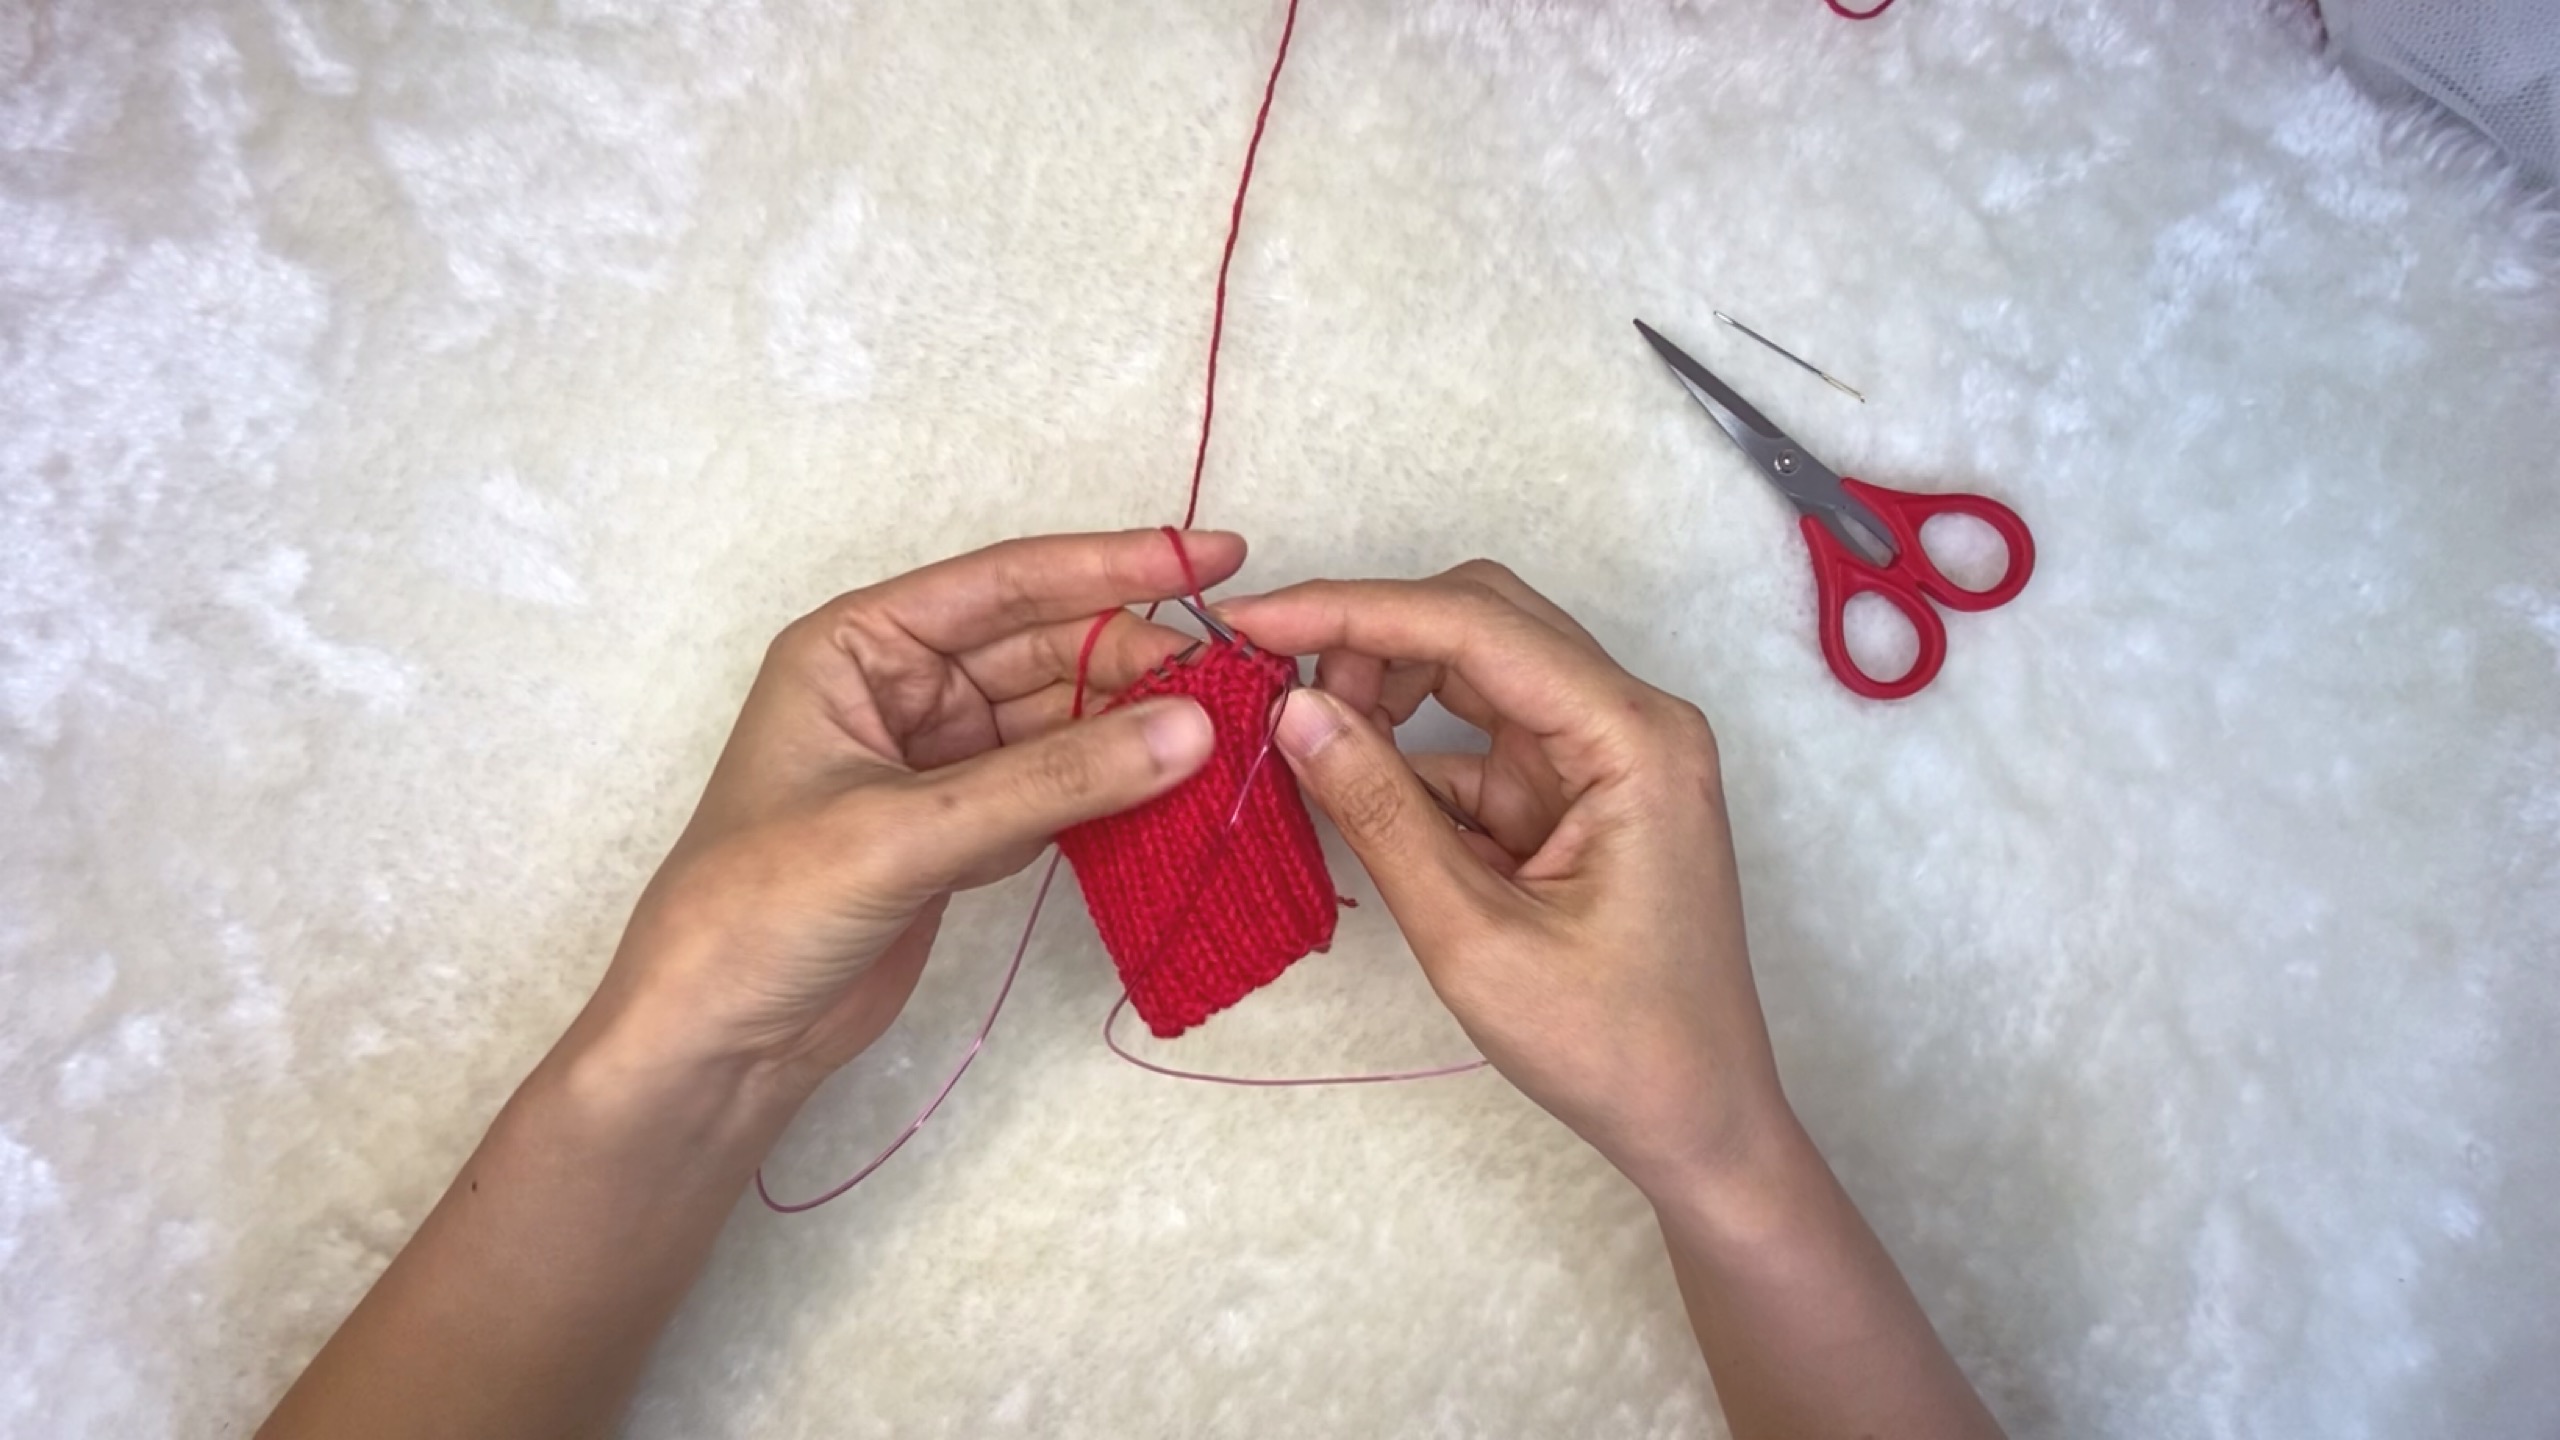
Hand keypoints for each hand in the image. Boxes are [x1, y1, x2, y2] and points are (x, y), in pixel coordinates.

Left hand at [588, 529, 1243, 1090]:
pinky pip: (1058, 788)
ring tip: (1229, 732)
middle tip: (1240, 677)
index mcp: (857, 646)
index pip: (1005, 583)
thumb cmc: (759, 910)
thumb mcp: (906, 833)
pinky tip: (1178, 791)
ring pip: (1061, 720)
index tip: (1217, 557)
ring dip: (1136, 729)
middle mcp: (900, 687)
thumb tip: (1190, 729)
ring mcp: (936, 761)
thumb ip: (1051, 780)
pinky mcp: (963, 829)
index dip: (1114, 565)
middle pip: (1046, 648)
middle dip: (1139, 658)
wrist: (713, 1043)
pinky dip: (1114, 791)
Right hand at [1221, 563, 1787, 1196]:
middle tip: (1273, 689)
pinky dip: (1409, 758)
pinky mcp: (1576, 794)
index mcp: (1633, 739)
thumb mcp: (1475, 937)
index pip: (1478, 626)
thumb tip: (1294, 711)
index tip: (1250, 620)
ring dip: (1386, 693)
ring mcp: (1604, 756)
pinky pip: (1479, 742)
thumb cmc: (1613, 1045)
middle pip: (1482, 622)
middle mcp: (1629, 722)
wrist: (1697, 1122)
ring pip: (1476, 672)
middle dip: (1371, 640)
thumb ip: (1382, 814)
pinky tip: (1351, 793)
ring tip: (1307, 744)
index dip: (1354, 611)